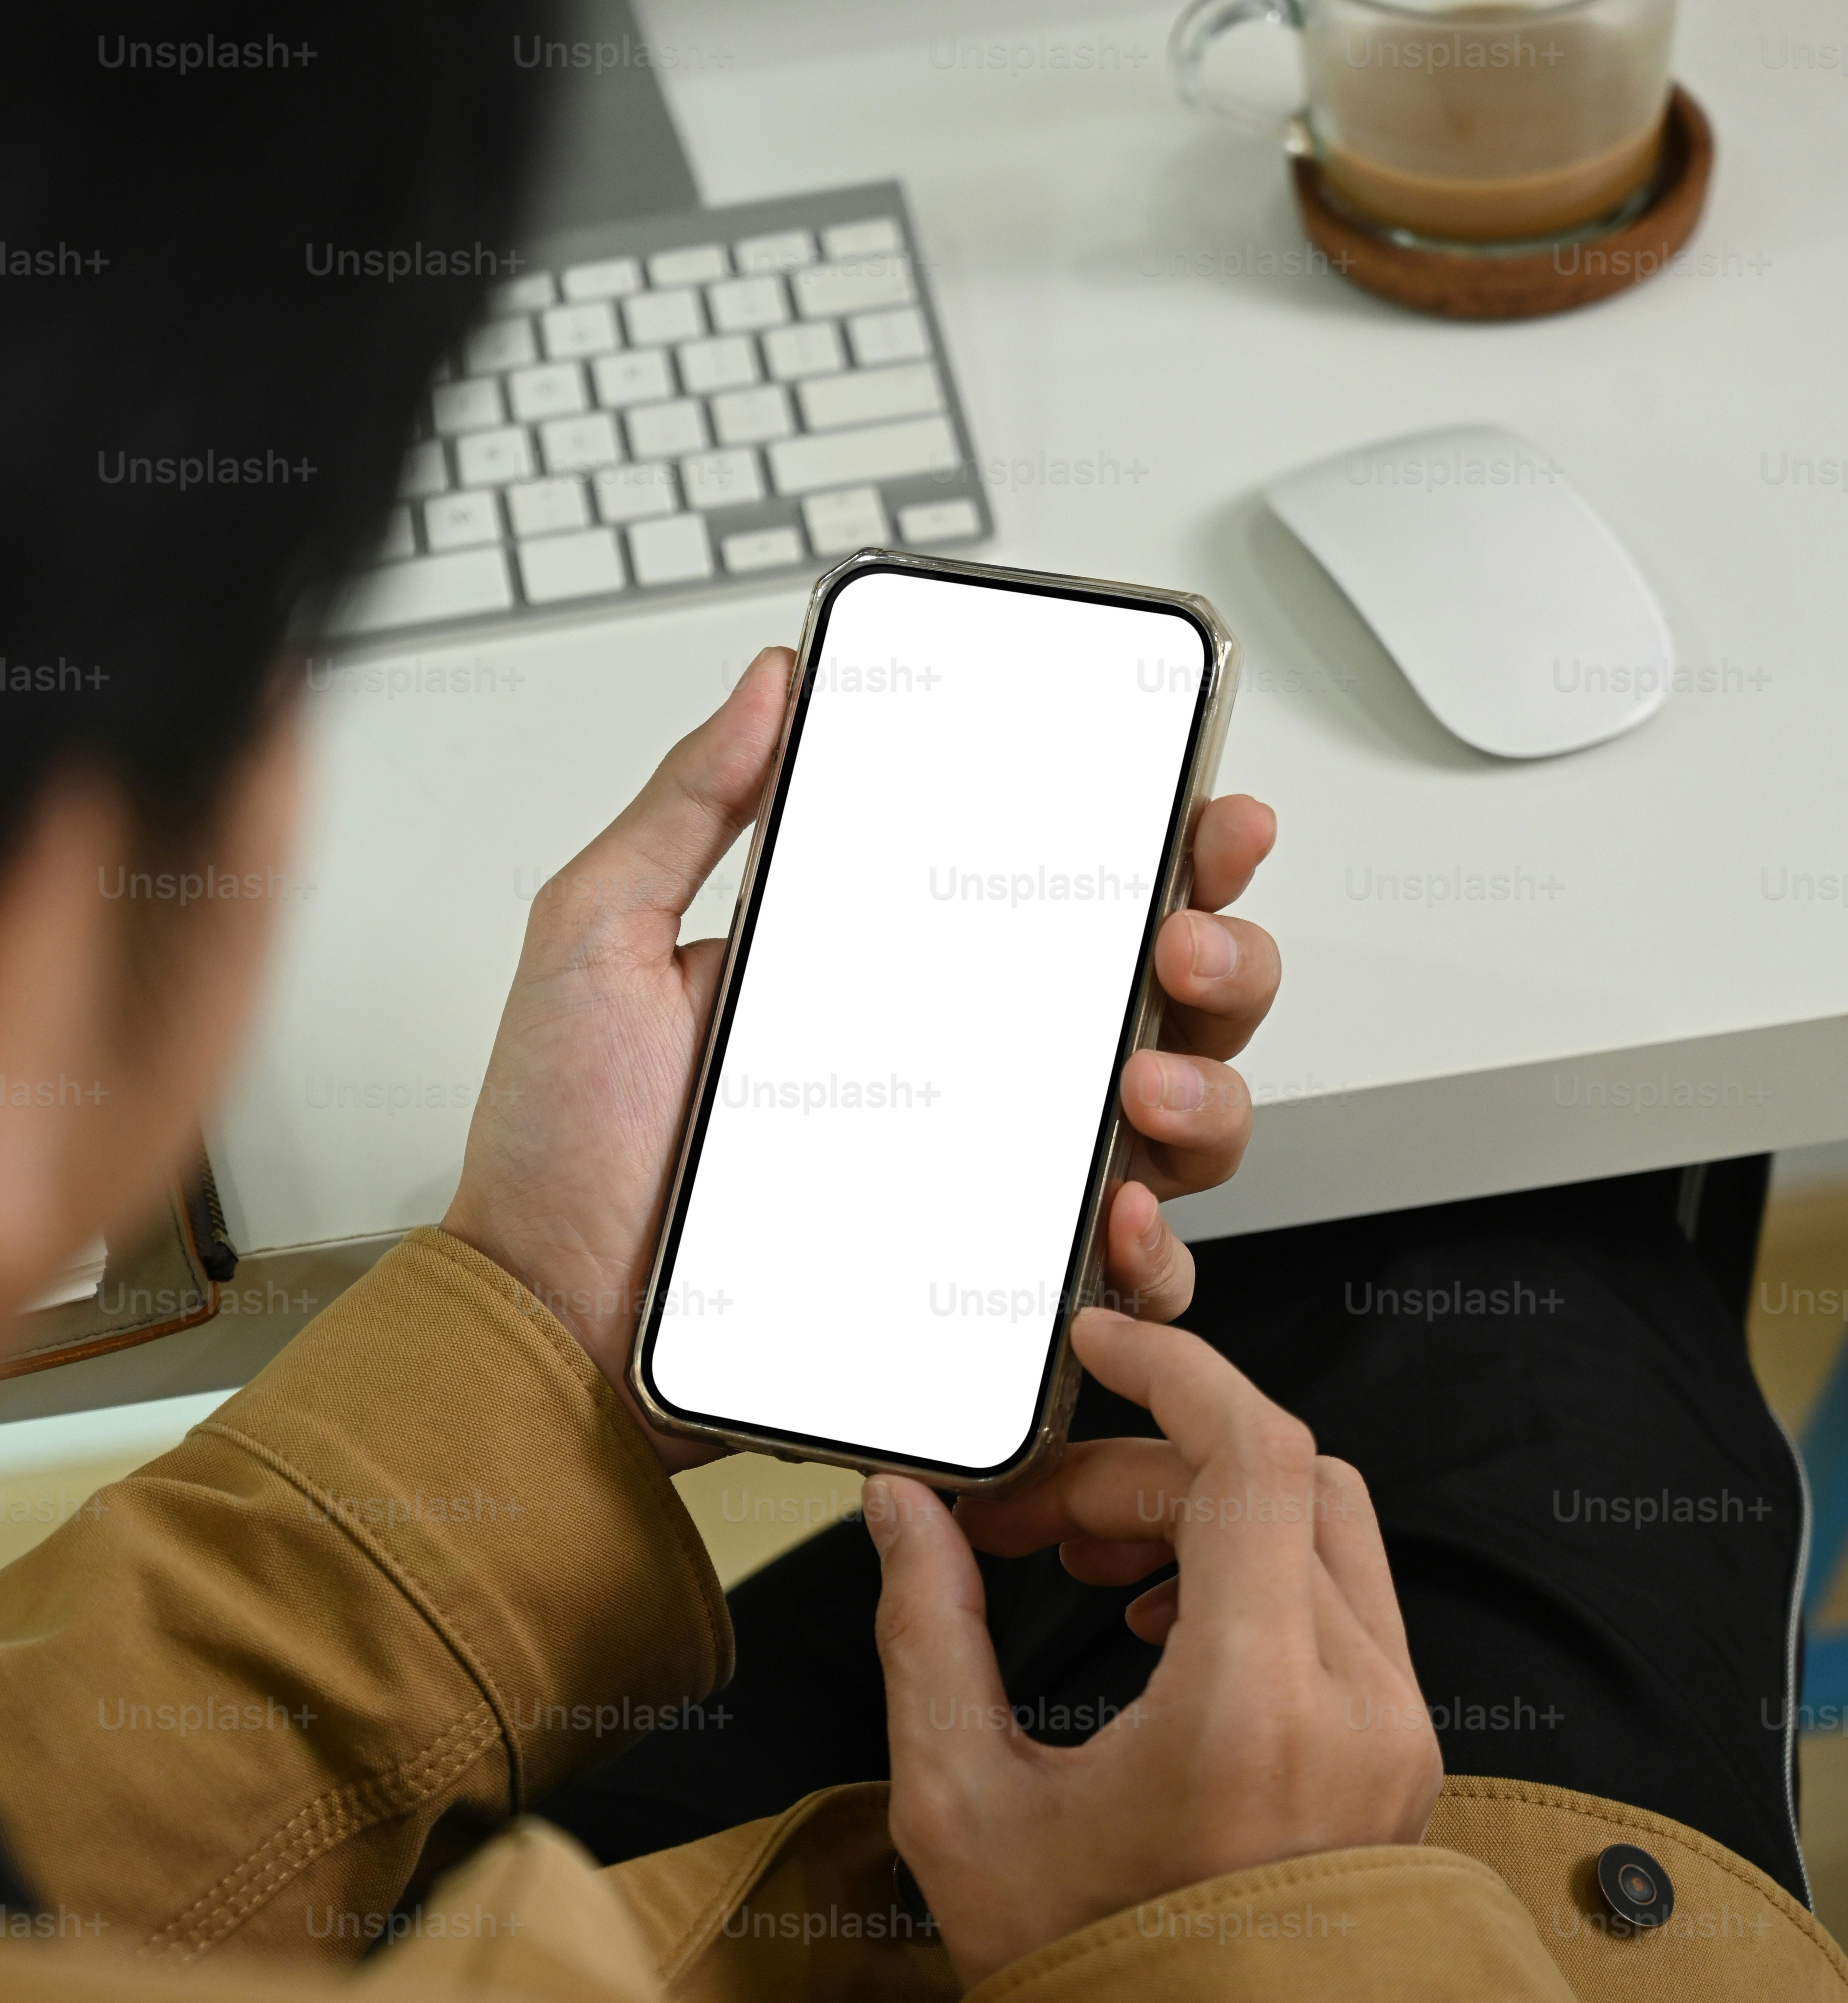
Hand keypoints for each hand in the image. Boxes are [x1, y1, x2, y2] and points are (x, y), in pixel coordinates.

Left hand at [441, 654, 1279, 1472]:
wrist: (545, 1317)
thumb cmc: (567, 1150)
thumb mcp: (603, 939)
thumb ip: (687, 804)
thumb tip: (769, 685)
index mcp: (909, 980)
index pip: (1079, 900)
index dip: (1174, 853)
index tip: (1205, 815)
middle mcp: (974, 1079)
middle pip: (1173, 1007)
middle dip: (1227, 960)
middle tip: (1180, 943)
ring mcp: (992, 1189)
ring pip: (1180, 1135)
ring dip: (1209, 1095)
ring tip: (1142, 1082)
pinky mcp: (986, 1297)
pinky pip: (1121, 1286)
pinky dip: (1152, 1259)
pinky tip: (1117, 1219)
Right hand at [866, 1310, 1441, 1989]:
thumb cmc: (1091, 1985)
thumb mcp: (964, 1807)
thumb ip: (928, 1633)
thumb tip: (905, 1509)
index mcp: (1253, 1712)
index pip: (1256, 1454)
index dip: (1175, 1371)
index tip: (1097, 1347)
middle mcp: (1353, 1710)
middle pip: (1272, 1479)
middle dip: (1141, 1466)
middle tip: (1035, 1517)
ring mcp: (1394, 1734)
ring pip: (1319, 1528)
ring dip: (1202, 1510)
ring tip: (1095, 1559)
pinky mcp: (1400, 1755)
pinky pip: (1342, 1601)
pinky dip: (1254, 1569)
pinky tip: (1163, 1623)